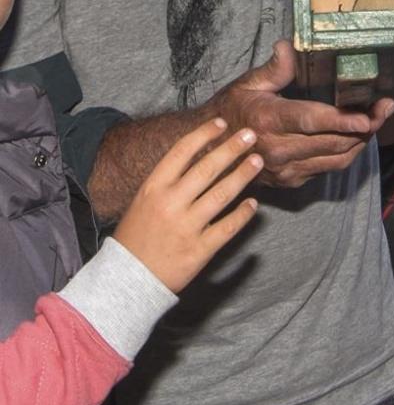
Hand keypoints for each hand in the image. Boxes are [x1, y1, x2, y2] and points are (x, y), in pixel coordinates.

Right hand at [113, 118, 262, 292]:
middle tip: (251, 135)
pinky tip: (253, 204)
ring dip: (243, 175)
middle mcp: (170, 204)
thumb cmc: (136, 237)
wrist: (125, 280)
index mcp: (153, 189)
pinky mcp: (199, 250)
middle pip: (207, 169)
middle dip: (232, 149)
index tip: (222, 123)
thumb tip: (201, 157)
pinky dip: (242, 214)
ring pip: (222, 194)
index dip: (204, 134)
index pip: (181, 152)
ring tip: (258, 161)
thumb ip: (169, 182)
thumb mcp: (144, 202)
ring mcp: (186, 227)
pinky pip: (227, 227)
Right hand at [212, 40, 393, 187]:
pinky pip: (328, 169)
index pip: (312, 121)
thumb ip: (273, 69)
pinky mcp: (292, 181)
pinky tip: (357, 135)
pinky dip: (347, 152)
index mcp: (268, 122)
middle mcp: (279, 150)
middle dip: (367, 126)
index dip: (343, 121)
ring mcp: (287, 170)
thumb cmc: (231, 112)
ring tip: (379, 119)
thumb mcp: (246, 85)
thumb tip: (287, 46)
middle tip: (387, 108)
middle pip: (334, 142)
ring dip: (362, 141)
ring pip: (337, 159)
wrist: (209, 154)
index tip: (369, 118)